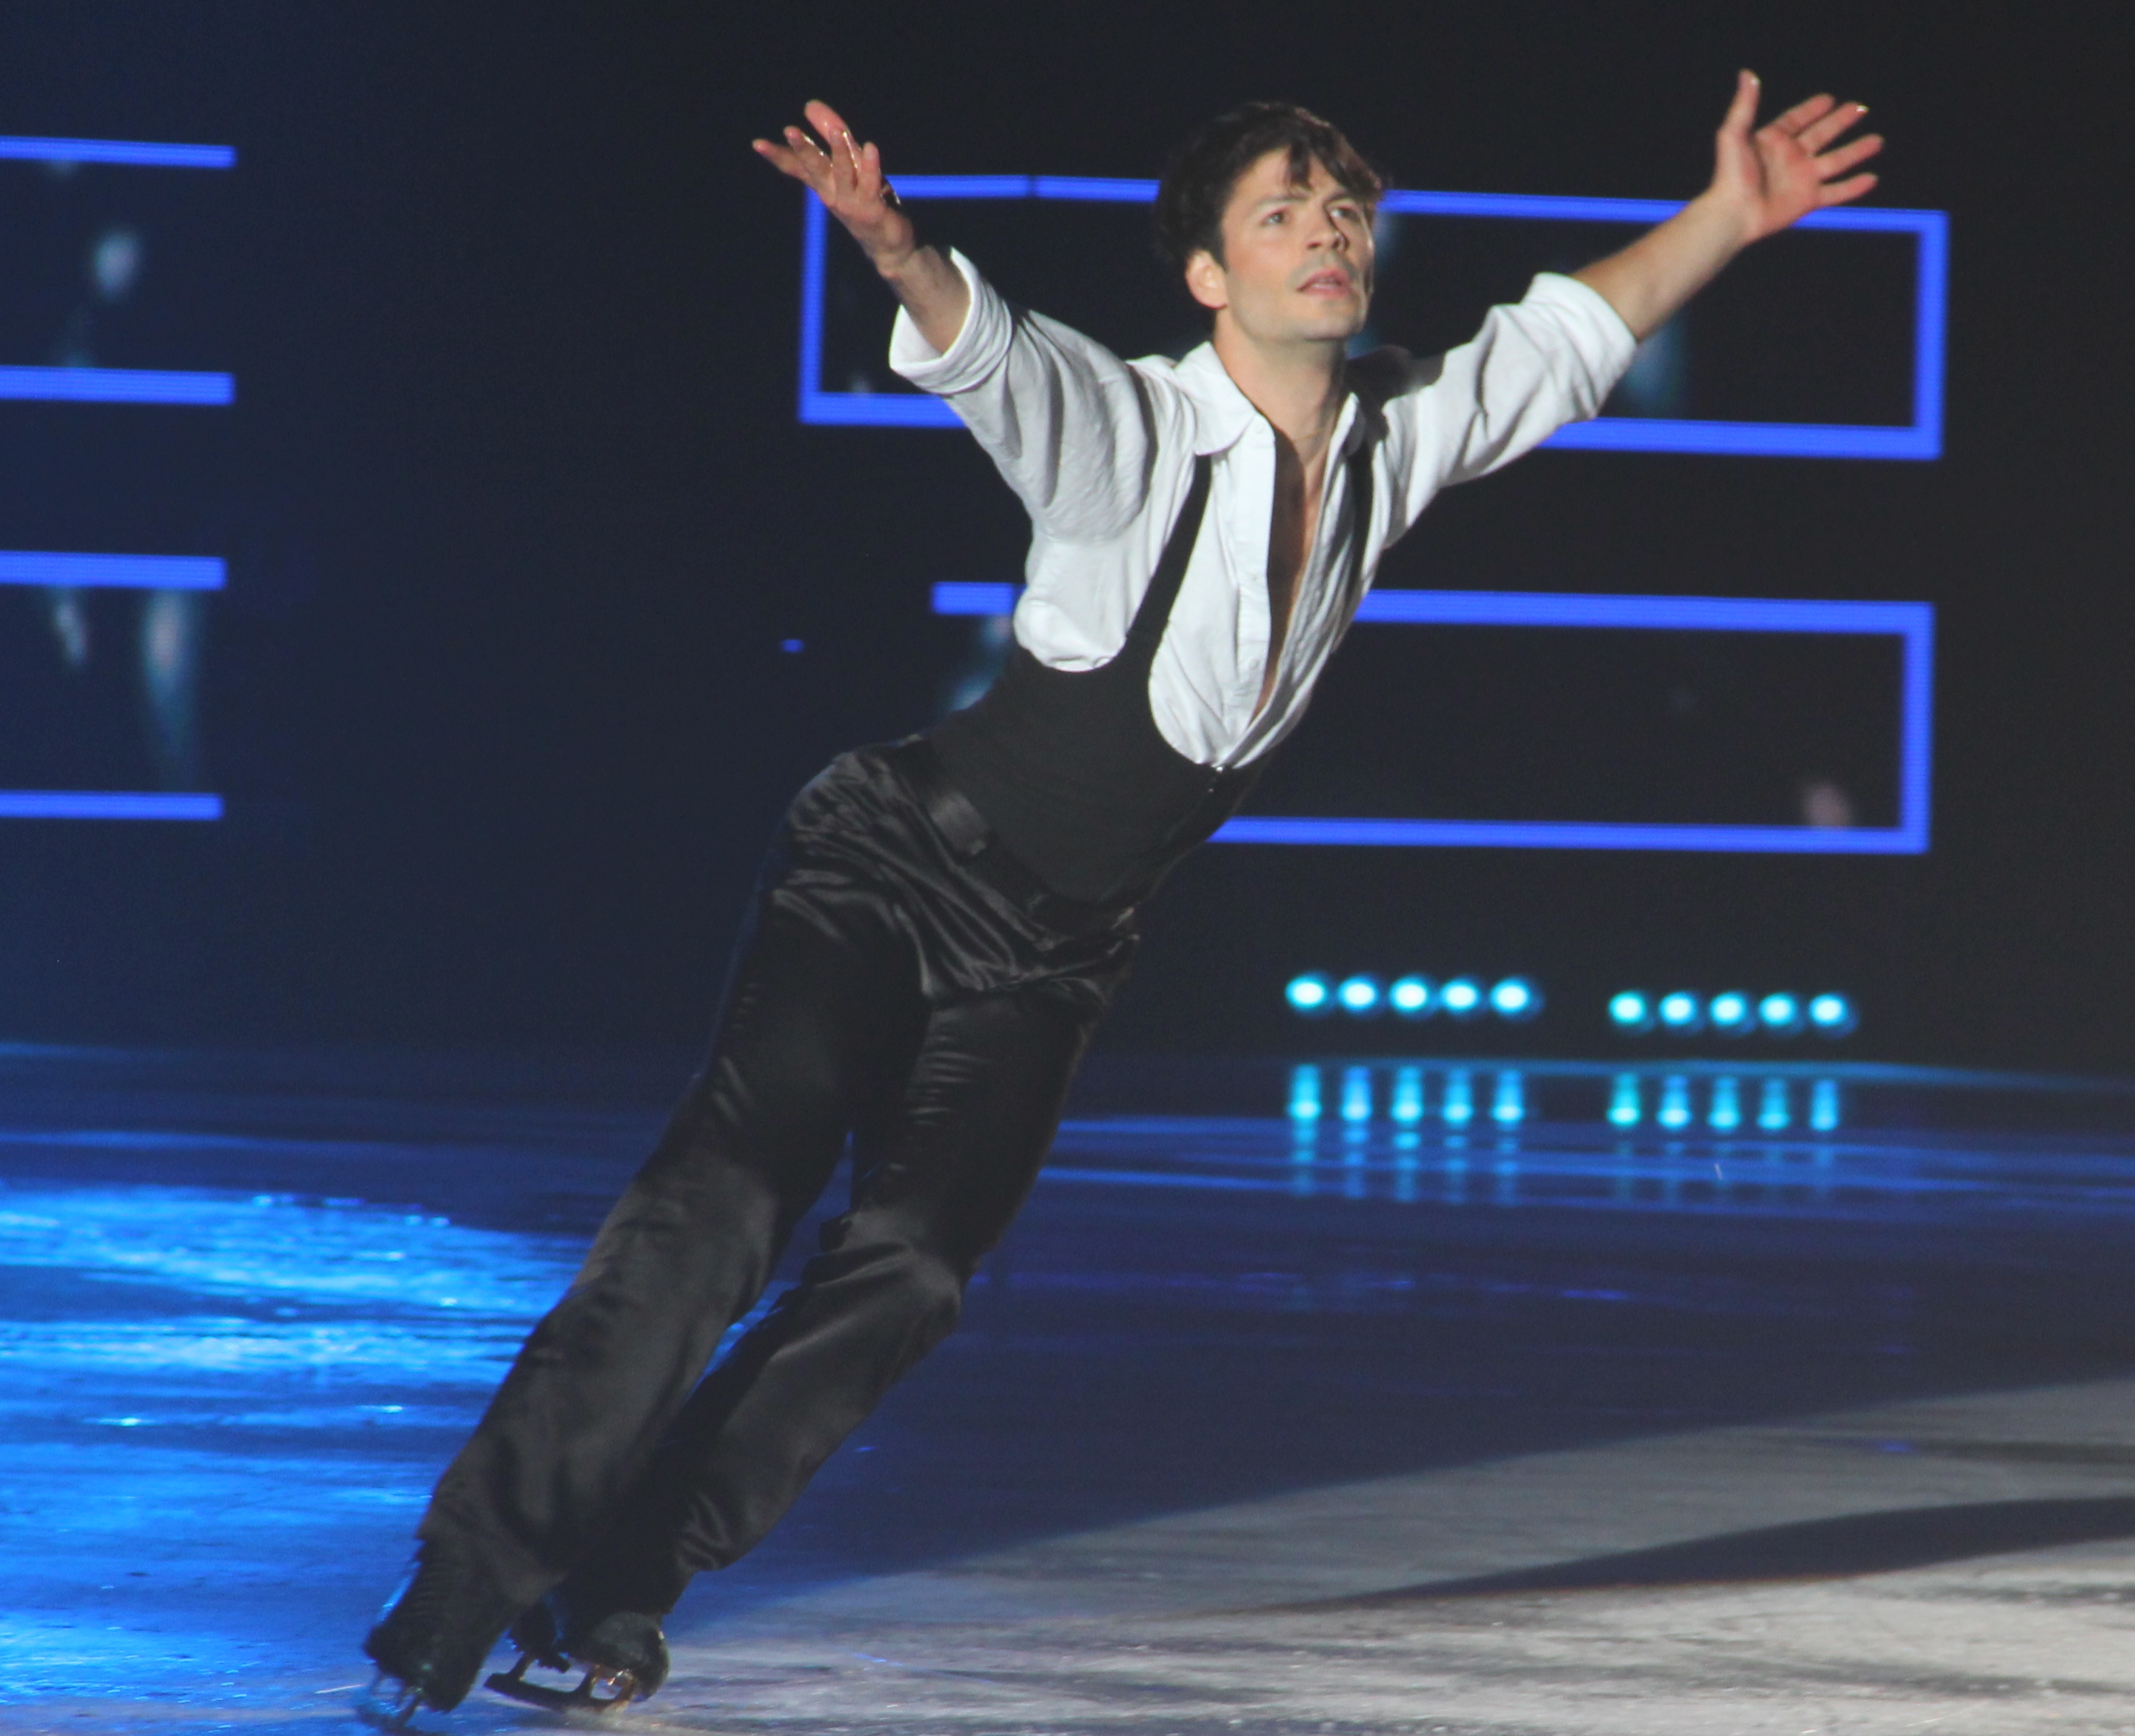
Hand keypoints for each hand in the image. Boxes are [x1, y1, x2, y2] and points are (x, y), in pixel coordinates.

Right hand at [752, 100, 915, 270]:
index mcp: (822, 183)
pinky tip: (871, 147)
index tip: (757, 144)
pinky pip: (871, 183)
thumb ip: (829, 133)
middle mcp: (832, 192)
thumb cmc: (864, 200)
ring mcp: (851, 202)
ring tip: (837, 130)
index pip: (796, 166)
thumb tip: (809, 104)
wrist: (887, 245)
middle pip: (815, 167)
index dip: (777, 155)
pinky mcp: (872, 208)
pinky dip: (871, 166)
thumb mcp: (847, 163)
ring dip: (840, 151)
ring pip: (843, 173)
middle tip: (789, 130)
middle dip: (803, 149)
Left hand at [1710, 71, 1883, 241]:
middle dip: (1841, 122)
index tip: (1829, 99)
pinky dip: (1853, 187)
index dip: (1812, 110)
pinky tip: (1872, 179)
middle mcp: (1790, 158)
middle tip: (1860, 109)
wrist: (1733, 214)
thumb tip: (1746, 74)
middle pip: (1822, 135)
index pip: (1797, 120)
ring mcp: (1801, 179)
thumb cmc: (1729, 175)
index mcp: (1773, 141)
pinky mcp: (1807, 200)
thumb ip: (1744, 105)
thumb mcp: (1734, 135)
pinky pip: (1836, 192)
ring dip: (1856, 151)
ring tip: (1877, 141)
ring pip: (1836, 161)